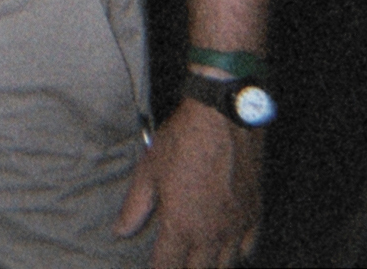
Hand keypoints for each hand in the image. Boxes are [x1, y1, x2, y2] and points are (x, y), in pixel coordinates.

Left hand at [114, 98, 263, 266]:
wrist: (223, 121)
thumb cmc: (181, 142)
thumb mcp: (148, 171)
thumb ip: (135, 207)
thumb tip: (121, 231)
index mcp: (181, 226)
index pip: (166, 266)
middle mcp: (211, 234)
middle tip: (173, 263)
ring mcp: (236, 227)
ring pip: (226, 265)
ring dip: (209, 266)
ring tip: (196, 261)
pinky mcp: (254, 214)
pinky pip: (248, 248)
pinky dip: (236, 254)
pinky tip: (227, 250)